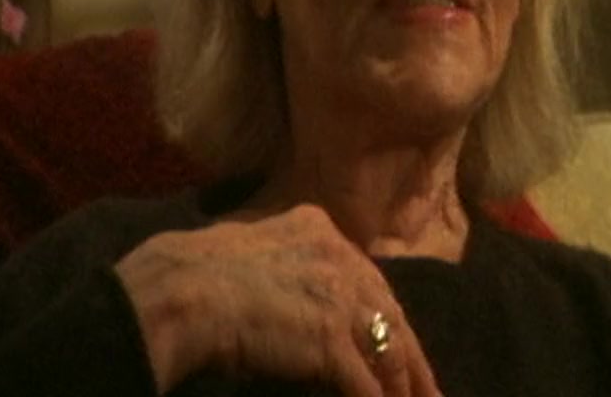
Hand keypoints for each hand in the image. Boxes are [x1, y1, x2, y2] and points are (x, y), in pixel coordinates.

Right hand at [115, 204, 440, 395]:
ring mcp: (340, 296)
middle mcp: (340, 257)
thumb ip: (279, 264)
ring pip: (389, 349)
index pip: (367, 280)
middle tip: (429, 392)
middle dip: (412, 360)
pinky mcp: (332, 338)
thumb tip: (285, 294)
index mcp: (318, 230)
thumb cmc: (193, 275)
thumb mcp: (247, 248)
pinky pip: (367, 383)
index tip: (398, 344)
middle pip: (390, 314)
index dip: (384, 318)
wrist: (180, 291)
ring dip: (405, 388)